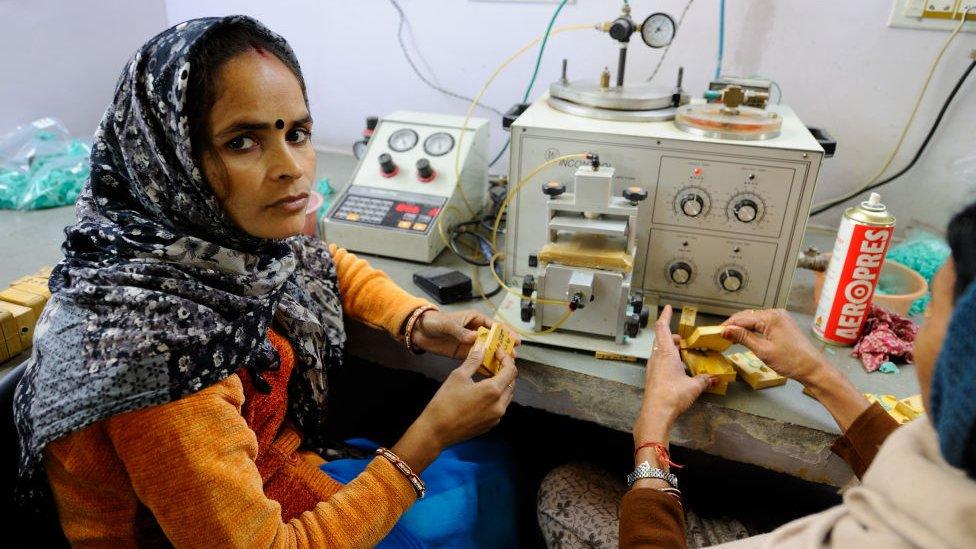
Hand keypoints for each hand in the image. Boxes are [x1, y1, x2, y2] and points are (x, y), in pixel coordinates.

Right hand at [393, 341, 517, 471]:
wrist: (437, 431)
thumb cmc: (445, 402)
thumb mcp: (458, 376)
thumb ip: (473, 361)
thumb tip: (481, 348)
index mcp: (493, 390)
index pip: (511, 370)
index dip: (506, 358)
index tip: (498, 352)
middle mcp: (499, 405)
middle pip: (511, 383)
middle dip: (505, 370)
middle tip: (494, 362)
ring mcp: (496, 417)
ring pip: (507, 396)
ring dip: (502, 384)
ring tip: (489, 376)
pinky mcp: (491, 425)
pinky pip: (500, 407)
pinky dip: (497, 397)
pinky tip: (484, 392)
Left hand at [411, 309, 520, 358]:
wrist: (420, 331)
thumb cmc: (434, 322)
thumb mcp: (447, 325)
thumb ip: (460, 332)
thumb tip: (475, 338)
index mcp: (475, 319)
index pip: (494, 326)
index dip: (506, 333)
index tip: (515, 340)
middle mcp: (476, 331)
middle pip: (494, 339)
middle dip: (504, 348)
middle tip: (513, 357)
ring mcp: (471, 343)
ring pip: (488, 350)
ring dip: (496, 358)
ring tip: (505, 367)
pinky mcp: (464, 353)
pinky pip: (477, 359)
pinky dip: (484, 365)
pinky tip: (491, 373)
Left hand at [634, 305, 712, 444]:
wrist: (656, 414)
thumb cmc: (672, 396)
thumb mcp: (694, 386)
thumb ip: (705, 380)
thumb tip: (715, 378)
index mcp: (665, 353)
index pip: (662, 328)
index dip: (665, 316)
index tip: (668, 308)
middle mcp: (656, 358)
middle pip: (662, 340)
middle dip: (674, 337)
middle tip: (686, 341)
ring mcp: (652, 368)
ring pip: (660, 352)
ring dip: (672, 350)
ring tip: (685, 355)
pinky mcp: (652, 378)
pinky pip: (660, 363)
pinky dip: (669, 361)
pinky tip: (679, 370)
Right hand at [720, 309, 828, 385]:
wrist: (813, 368)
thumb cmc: (791, 361)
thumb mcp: (762, 350)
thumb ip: (743, 338)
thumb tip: (727, 330)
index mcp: (771, 317)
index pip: (742, 318)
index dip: (728, 326)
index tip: (716, 333)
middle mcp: (776, 313)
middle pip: (747, 316)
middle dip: (734, 325)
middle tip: (721, 336)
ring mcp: (781, 318)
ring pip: (754, 319)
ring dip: (743, 327)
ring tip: (731, 338)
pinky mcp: (783, 324)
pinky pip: (763, 323)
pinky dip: (753, 329)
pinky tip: (746, 337)